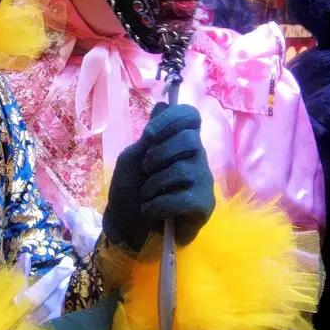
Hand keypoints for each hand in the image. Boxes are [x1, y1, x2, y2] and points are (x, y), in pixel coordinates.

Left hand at [103, 103, 214, 251]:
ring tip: (146, 195)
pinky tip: (151, 209)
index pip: (190, 116)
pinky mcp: (204, 207)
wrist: (125, 226)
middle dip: (158, 155)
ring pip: (184, 170)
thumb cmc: (130, 191)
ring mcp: (203, 182)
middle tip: (145, 171)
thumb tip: (163, 103)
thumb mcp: (132, 158)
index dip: (171, 120)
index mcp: (181, 142)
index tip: (148, 136)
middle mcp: (197, 158)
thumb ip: (150, 135)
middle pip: (190, 140)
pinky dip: (160, 204)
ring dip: (154, 184)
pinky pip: (185, 198)